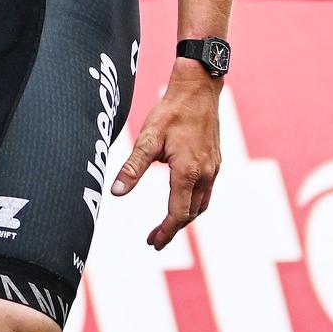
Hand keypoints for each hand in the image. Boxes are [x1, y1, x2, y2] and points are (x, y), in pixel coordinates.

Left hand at [111, 63, 222, 249]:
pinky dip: (194, 203)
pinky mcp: (216, 161)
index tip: (152, 243)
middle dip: (172, 229)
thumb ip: (132, 168)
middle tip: (154, 238)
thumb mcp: (147, 138)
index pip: (178, 214)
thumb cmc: (171, 111)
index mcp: (188, 172)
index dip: (165, 232)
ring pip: (202, 204)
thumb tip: (116, 193)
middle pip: (191, 213)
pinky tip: (182, 199)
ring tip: (167, 225)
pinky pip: (207, 191)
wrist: (199, 88)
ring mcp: (214, 168)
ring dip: (185, 217)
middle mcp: (205, 174)